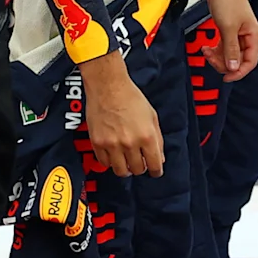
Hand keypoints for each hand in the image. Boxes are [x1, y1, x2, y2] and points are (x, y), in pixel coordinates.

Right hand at [79, 54, 162, 175]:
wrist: (108, 86)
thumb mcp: (152, 116)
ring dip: (125, 168)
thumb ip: (158, 139)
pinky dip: (110, 162)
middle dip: (140, 168)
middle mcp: (130, 143)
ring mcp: (112, 145)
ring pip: (120, 171)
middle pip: (137, 170)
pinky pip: (104, 163)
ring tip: (126, 161)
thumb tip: (159, 158)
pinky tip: (113, 154)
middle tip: (139, 161)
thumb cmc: (130, 97)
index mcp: (147, 136)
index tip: (154, 171)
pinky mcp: (97, 143)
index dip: (156, 171)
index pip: (154, 166)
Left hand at [203, 0, 257, 80]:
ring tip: (206, 52)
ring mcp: (238, 32)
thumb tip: (234, 68)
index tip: (225, 78)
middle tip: (210, 59)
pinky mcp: (229, 28)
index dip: (238, 72)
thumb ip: (231, 50)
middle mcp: (248, 36)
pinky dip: (215, 49)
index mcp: (254, 36)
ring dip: (218, 57)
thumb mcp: (228, 28)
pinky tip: (207, 48)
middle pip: (239, 60)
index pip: (250, 62)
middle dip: (224, 63)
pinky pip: (224, 46)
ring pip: (230, 54)